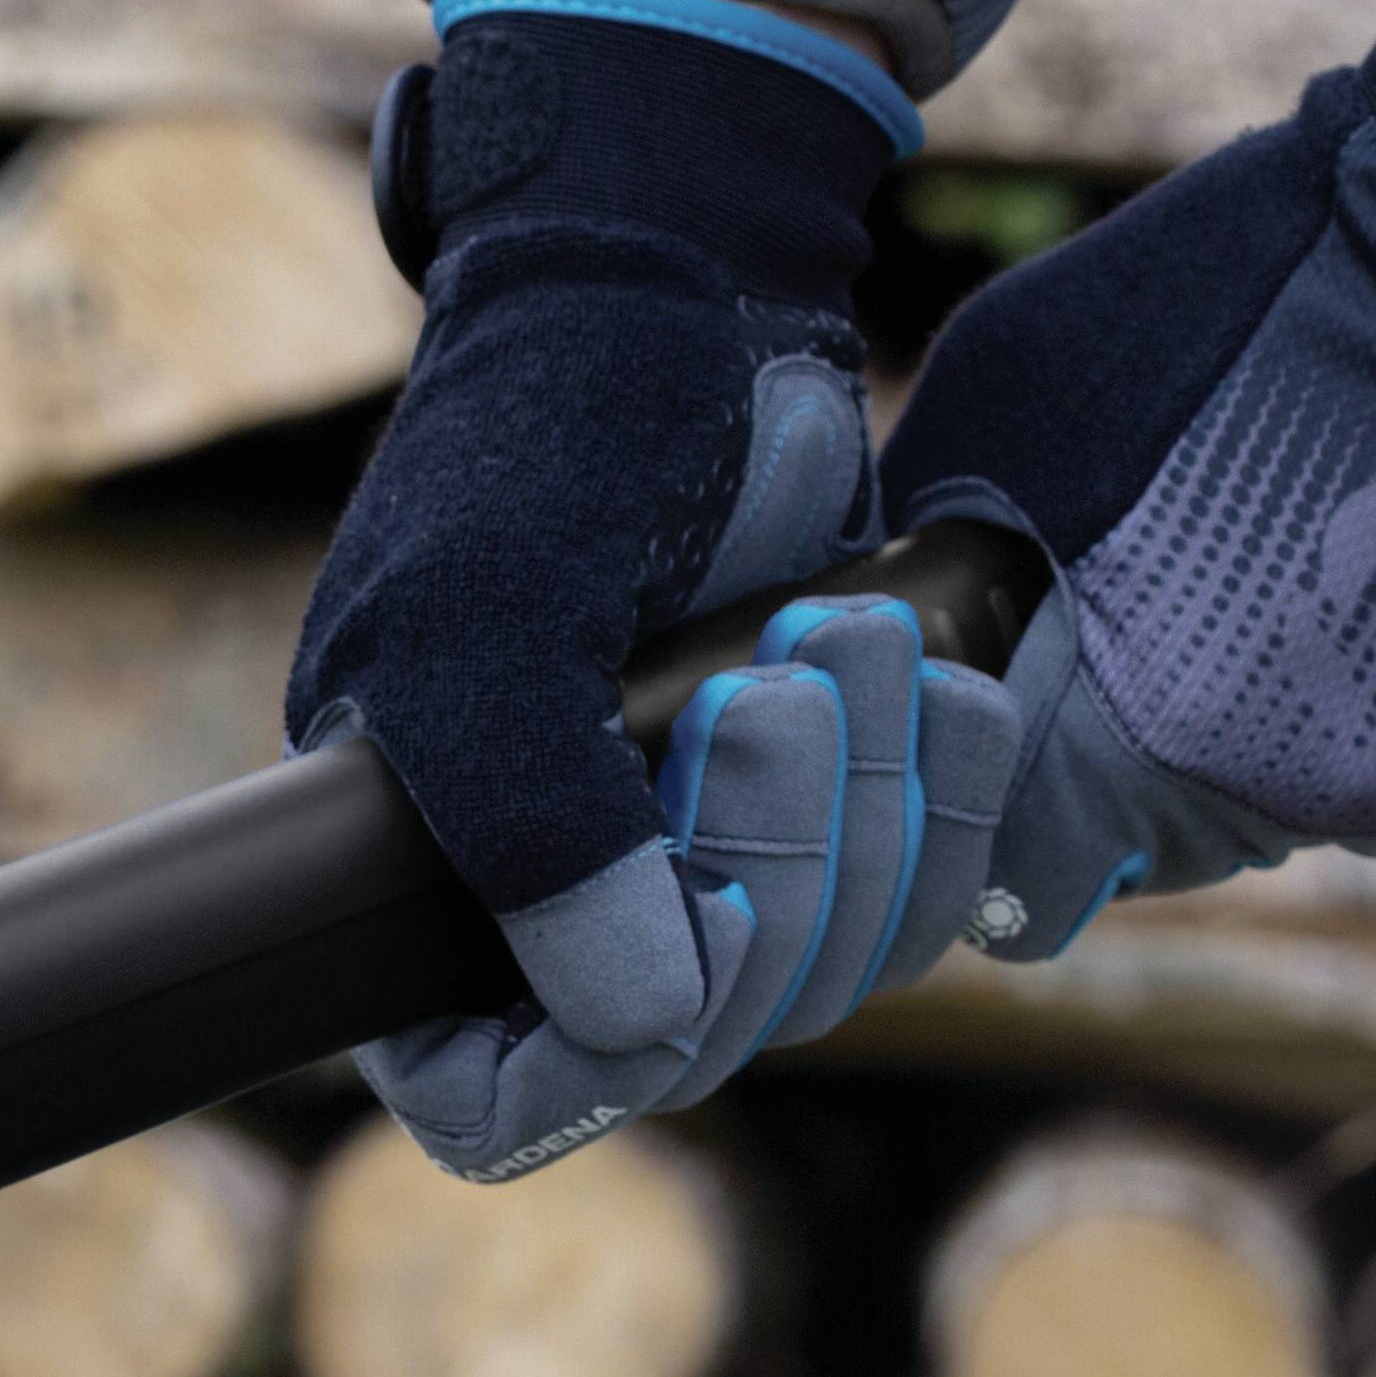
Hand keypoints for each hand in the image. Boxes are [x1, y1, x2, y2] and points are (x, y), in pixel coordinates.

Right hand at [303, 0, 1025, 1179]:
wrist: (691, 278)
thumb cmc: (551, 426)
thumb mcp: (493, 613)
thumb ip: (528, 827)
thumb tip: (638, 1027)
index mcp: (430, 877)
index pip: (495, 1098)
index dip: (598, 1054)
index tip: (682, 911)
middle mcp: (563, 894)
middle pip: (695, 1041)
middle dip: (774, 874)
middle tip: (780, 684)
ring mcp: (702, 856)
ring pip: (822, 978)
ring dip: (870, 813)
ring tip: (846, 633)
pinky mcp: (831, 801)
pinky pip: (918, 903)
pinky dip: (946, 793)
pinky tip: (936, 673)